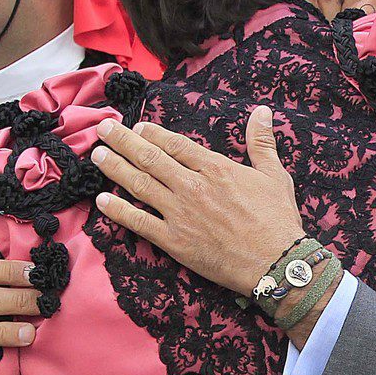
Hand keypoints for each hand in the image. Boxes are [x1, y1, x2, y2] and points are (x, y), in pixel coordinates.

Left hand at [92, 106, 305, 296]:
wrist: (276, 262)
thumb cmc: (278, 220)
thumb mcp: (274, 175)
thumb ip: (262, 142)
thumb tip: (263, 112)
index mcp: (215, 168)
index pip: (175, 144)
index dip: (153, 133)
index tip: (138, 126)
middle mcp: (192, 186)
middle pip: (150, 158)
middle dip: (123, 141)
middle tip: (103, 129)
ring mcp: (180, 214)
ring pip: (140, 185)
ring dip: (115, 168)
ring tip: (97, 155)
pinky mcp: (175, 242)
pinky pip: (140, 222)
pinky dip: (119, 211)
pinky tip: (102, 200)